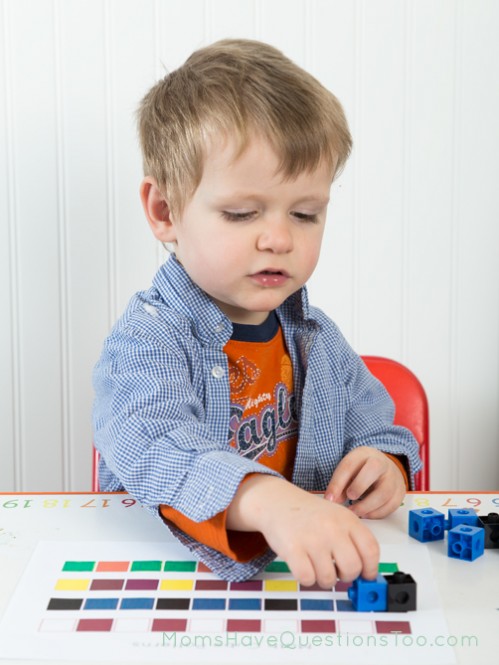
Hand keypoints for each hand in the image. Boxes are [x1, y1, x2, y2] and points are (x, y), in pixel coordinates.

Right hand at [227, 475, 378, 587]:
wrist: (277, 501)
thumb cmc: (309, 513)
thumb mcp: (337, 517)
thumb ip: (353, 540)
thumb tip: (367, 573)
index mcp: (347, 519)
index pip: (371, 550)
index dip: (371, 569)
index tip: (366, 576)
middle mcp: (332, 528)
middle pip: (352, 568)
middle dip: (346, 576)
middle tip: (338, 571)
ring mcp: (312, 538)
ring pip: (329, 578)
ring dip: (324, 579)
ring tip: (317, 566)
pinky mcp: (293, 549)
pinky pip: (307, 579)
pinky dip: (306, 579)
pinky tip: (304, 566)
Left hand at [324, 447, 405, 518]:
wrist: (383, 468)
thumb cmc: (361, 471)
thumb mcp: (348, 471)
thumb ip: (339, 485)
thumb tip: (332, 501)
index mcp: (363, 454)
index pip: (350, 464)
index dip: (338, 482)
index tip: (331, 498)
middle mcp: (381, 462)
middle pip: (374, 469)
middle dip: (359, 486)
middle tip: (349, 499)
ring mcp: (393, 477)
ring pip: (384, 492)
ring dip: (367, 506)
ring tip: (354, 511)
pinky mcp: (400, 491)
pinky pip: (391, 505)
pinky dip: (377, 513)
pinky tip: (366, 514)